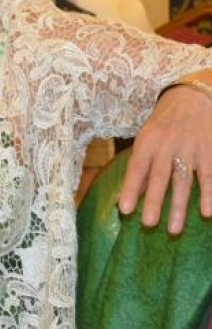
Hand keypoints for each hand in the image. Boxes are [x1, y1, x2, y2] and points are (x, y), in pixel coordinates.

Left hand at [118, 79, 211, 233]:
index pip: (137, 168)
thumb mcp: (147, 139)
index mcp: (147, 142)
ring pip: (183, 181)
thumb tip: (132, 193)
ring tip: (173, 230)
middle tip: (148, 225)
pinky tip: (207, 213)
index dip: (131, 189)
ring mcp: (189, 149)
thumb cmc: (164, 125)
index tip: (125, 210)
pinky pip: (209, 175)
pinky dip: (209, 194)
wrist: (192, 99)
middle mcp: (167, 146)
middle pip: (160, 177)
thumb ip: (142, 166)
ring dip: (179, 207)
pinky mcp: (208, 151)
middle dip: (154, 202)